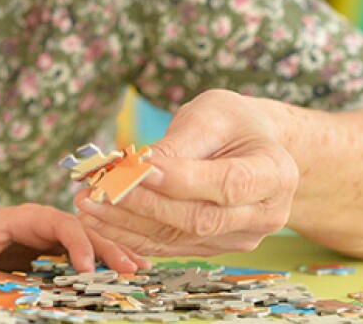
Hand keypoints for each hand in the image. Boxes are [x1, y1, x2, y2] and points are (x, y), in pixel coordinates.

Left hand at [0, 201, 148, 275]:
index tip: (88, 268)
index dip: (77, 243)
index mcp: (30, 216)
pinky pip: (87, 254)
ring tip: (141, 271)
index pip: (61, 224)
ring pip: (92, 241)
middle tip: (132, 270)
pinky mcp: (58, 250)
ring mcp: (56, 237)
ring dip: (116, 254)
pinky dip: (107, 262)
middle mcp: (49, 223)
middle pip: (85, 231)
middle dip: (109, 248)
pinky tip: (129, 272)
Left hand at [76, 89, 297, 255]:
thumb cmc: (232, 122)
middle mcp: (265, 213)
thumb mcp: (211, 115)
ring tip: (87, 206)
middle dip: (143, 204)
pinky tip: (99, 221)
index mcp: (275, 173)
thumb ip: (180, 143)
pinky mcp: (215, 247)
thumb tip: (139, 168)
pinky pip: (170, 246)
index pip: (228, 184)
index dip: (182, 180)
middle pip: (200, 218)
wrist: (253, 145)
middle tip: (98, 190)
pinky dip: (132, 235)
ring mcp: (241, 237)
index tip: (138, 167)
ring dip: (128, 224)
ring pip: (180, 237)